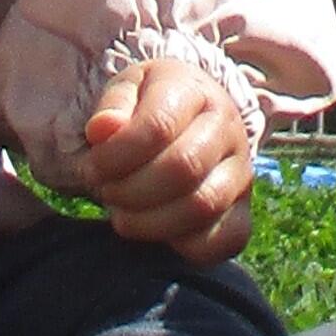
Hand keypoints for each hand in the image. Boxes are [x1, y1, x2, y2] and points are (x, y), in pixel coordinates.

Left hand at [81, 52, 256, 263]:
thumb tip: (102, 130)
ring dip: (149, 222)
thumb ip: (111, 107)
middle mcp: (228, 126)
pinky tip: (156, 231)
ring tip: (123, 214)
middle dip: (130, 190)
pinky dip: (184, 246)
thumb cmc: (147, 107)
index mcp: (195, 89)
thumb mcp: (126, 90)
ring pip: (202, 206)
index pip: (158, 126)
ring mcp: (242, 170)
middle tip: (106, 192)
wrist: (190, 121)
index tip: (91, 167)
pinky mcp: (244, 210)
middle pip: (183, 168)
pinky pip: (227, 239)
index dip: (115, 156)